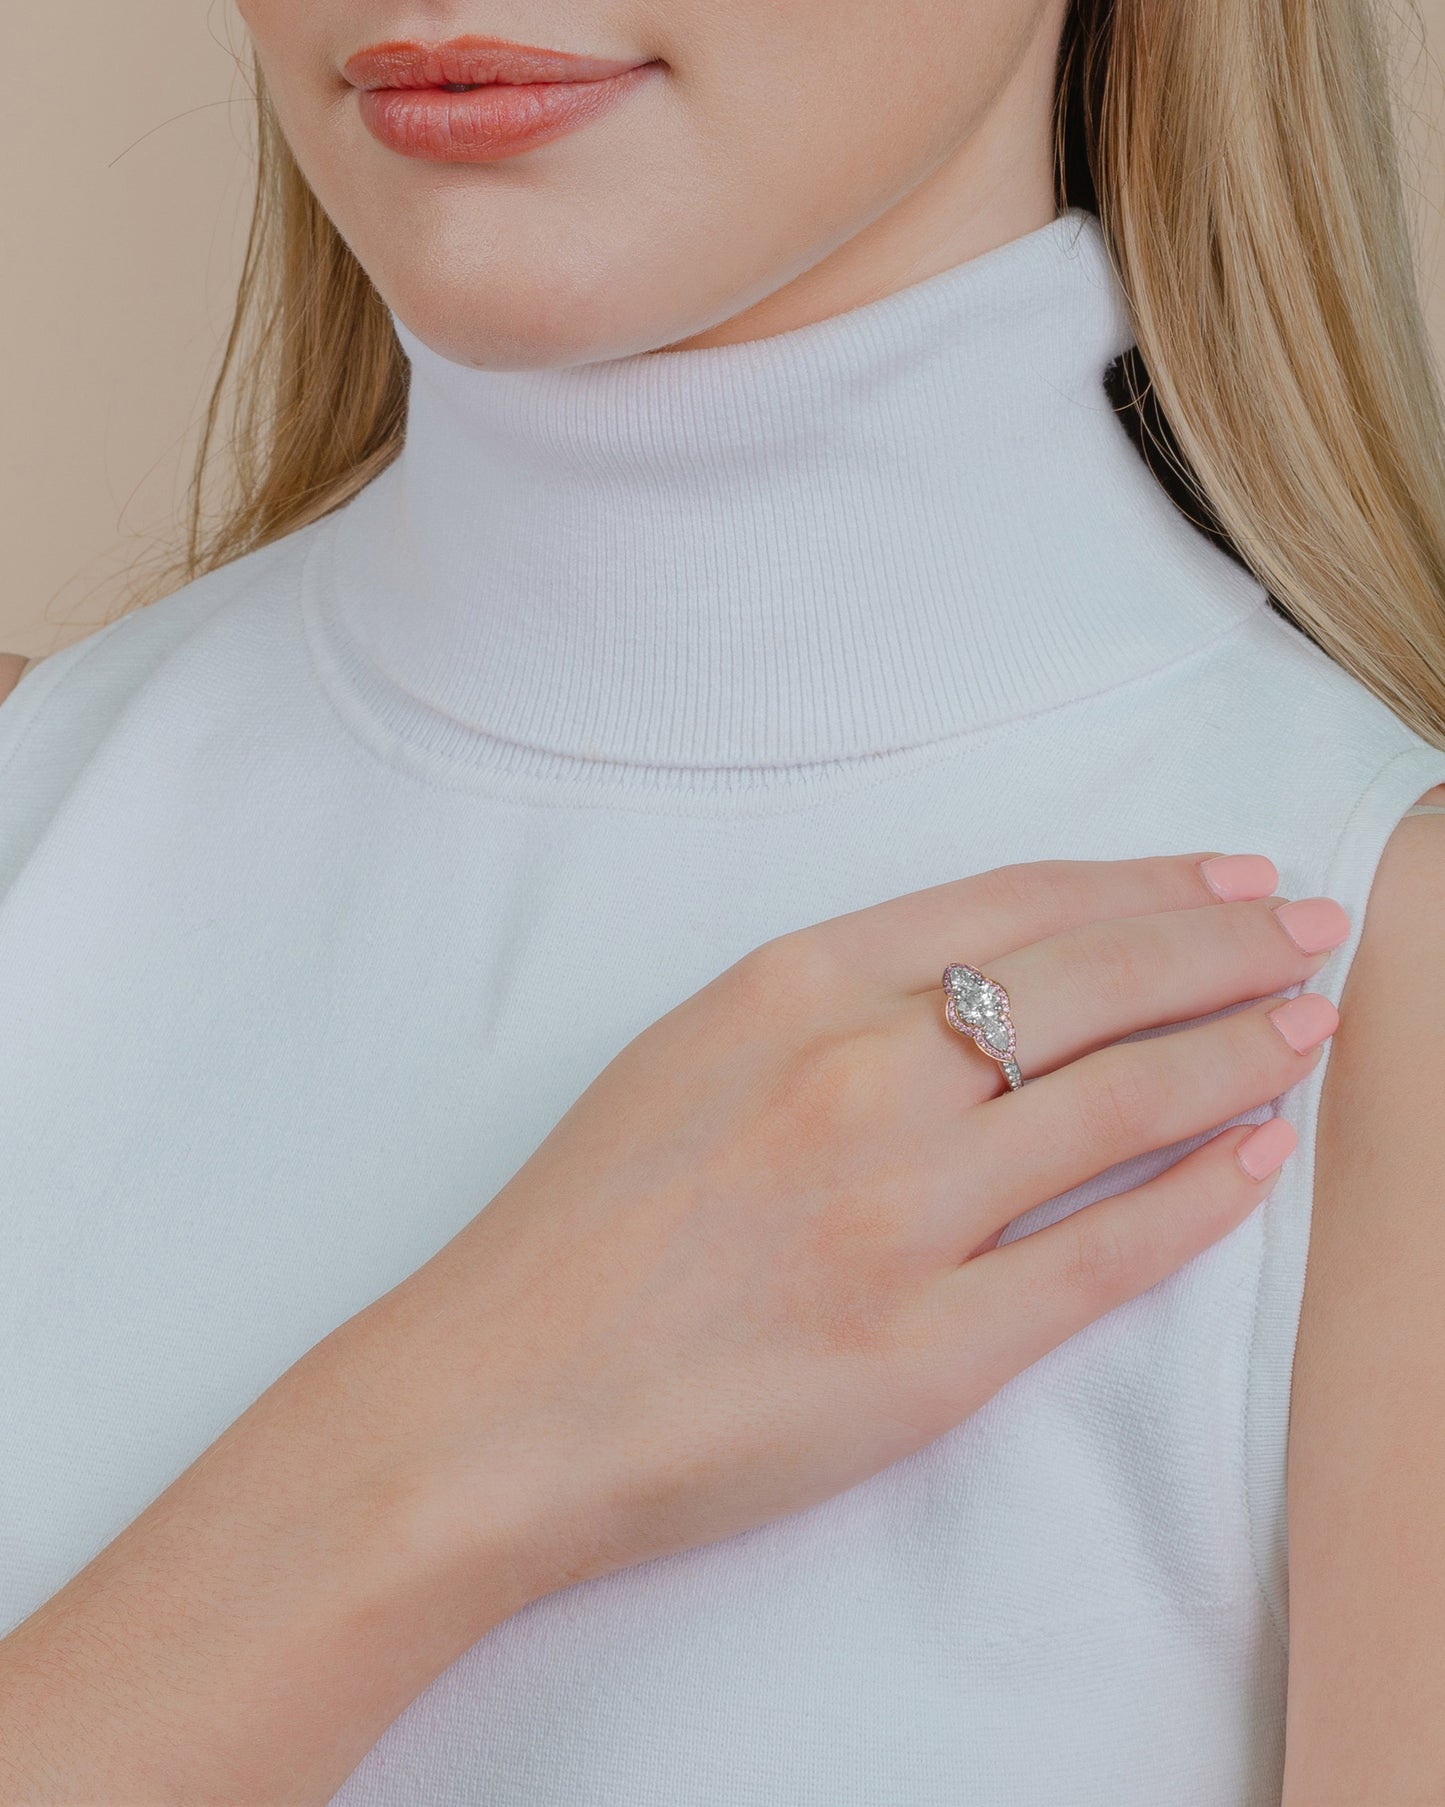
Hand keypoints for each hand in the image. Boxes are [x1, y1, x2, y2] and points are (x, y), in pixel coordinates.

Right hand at [348, 852, 1342, 1601]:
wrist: (496, 1401)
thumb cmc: (576, 1227)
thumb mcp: (686, 1052)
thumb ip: (826, 1002)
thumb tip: (980, 982)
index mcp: (789, 989)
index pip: (1017, 905)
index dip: (1146, 882)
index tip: (1227, 877)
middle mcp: (856, 1079)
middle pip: (1096, 981)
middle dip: (1227, 944)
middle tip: (1310, 929)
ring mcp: (898, 1214)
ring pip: (1121, 1100)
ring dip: (1238, 1051)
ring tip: (1305, 1026)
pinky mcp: (927, 1348)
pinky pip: (1102, 1253)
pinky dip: (1198, 1196)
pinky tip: (1257, 1157)